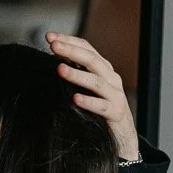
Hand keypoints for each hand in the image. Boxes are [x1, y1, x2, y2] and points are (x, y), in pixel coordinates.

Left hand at [47, 32, 139, 161]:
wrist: (123, 136)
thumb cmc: (101, 110)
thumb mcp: (88, 88)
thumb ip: (76, 73)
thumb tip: (52, 59)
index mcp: (104, 69)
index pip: (87, 48)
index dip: (69, 40)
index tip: (49, 36)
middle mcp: (111, 79)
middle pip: (92, 60)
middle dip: (71, 50)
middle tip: (53, 45)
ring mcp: (115, 96)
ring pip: (96, 82)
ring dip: (77, 74)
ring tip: (60, 69)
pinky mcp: (116, 113)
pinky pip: (102, 107)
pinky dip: (89, 102)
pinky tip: (75, 99)